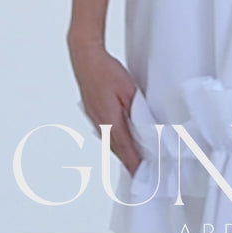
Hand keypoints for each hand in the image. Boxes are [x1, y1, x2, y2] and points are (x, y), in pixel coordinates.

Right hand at [68, 38, 142, 175]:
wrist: (85, 57)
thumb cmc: (106, 71)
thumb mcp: (129, 90)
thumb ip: (137, 110)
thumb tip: (146, 126)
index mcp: (110, 121)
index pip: (125, 149)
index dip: (135, 163)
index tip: (143, 175)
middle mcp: (100, 123)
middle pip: (117, 149)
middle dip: (129, 160)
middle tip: (142, 171)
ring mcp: (94, 118)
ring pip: (110, 141)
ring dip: (122, 151)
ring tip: (134, 158)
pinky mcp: (92, 111)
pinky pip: (105, 131)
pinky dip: (115, 139)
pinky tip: (121, 138)